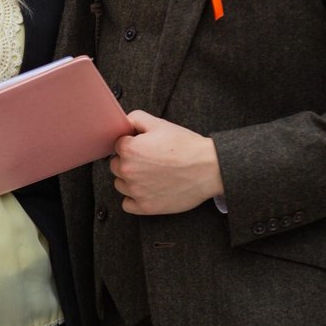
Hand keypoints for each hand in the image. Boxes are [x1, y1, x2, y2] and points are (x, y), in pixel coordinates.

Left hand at [108, 111, 223, 215]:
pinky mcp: (145, 207)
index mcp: (129, 149)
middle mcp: (128, 170)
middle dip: (128, 162)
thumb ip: (136, 119)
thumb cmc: (186, 146)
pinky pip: (127, 204)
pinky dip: (134, 199)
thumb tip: (125, 124)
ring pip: (120, 184)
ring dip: (130, 180)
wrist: (209, 169)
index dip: (132, 144)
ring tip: (151, 175)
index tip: (145, 147)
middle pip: (116, 165)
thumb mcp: (160, 124)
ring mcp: (136, 190)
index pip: (118, 146)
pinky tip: (148, 190)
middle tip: (149, 161)